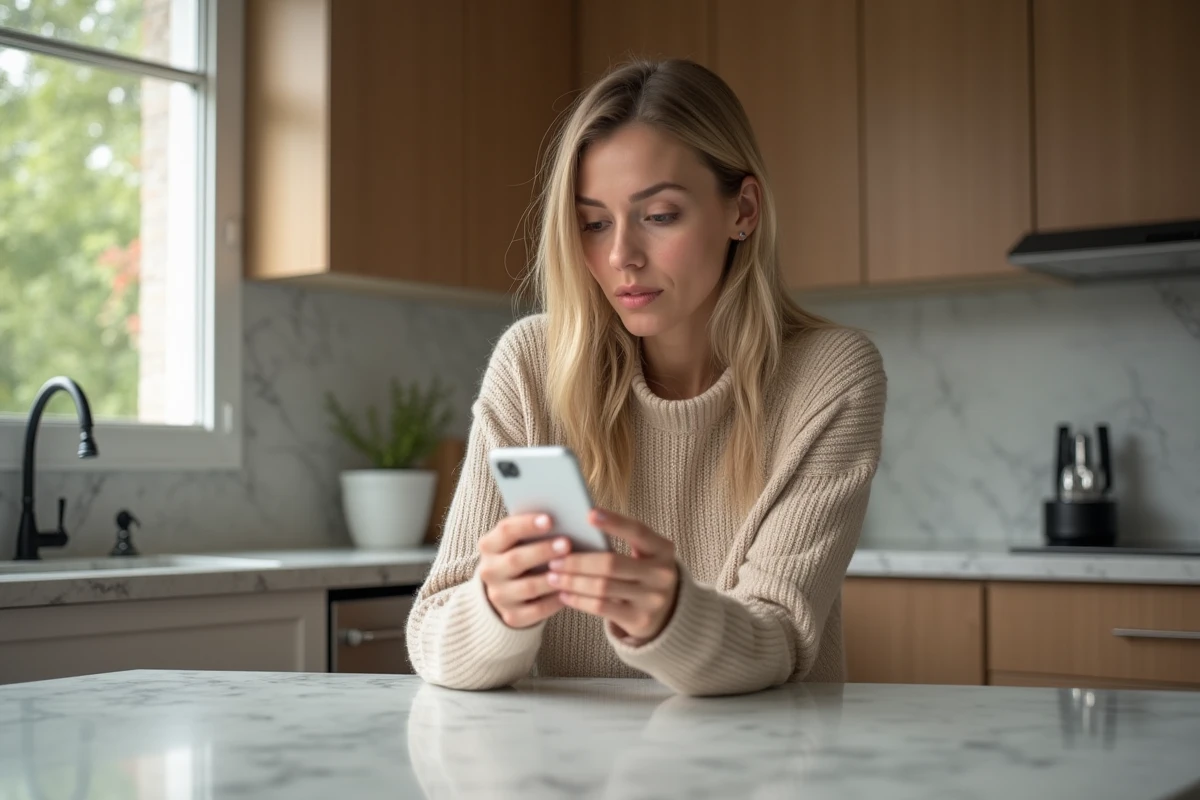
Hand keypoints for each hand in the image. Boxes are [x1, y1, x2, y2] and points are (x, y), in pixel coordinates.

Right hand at [477, 513, 571, 629]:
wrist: (508, 590)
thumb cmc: (523, 554)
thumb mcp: (520, 541)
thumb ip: (534, 530)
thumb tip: (564, 518)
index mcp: (489, 546)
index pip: (505, 531)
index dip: (527, 524)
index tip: (550, 519)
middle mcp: (489, 571)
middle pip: (515, 559)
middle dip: (543, 551)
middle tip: (567, 544)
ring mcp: (499, 596)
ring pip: (528, 587)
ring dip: (552, 577)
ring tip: (572, 570)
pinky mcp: (512, 616)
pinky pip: (536, 610)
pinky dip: (554, 601)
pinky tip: (569, 592)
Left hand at [548, 509, 678, 643]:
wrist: (666, 612)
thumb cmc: (643, 572)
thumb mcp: (643, 554)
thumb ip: (621, 541)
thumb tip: (577, 527)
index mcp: (663, 549)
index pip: (638, 531)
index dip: (614, 522)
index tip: (588, 514)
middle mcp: (662, 574)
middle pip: (612, 564)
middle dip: (578, 561)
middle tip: (554, 559)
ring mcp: (652, 599)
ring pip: (603, 587)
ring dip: (573, 581)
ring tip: (553, 577)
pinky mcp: (640, 619)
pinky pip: (602, 607)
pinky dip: (579, 600)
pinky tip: (564, 595)